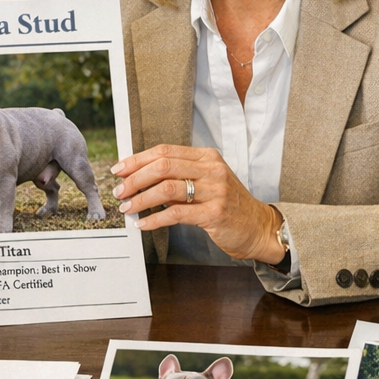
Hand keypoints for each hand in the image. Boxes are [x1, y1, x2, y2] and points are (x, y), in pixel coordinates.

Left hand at [110, 144, 284, 262]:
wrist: (258, 227)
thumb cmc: (229, 205)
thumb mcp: (207, 182)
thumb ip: (180, 177)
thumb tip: (141, 178)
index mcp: (207, 157)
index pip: (165, 151)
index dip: (138, 159)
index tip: (120, 170)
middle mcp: (211, 170)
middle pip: (163, 166)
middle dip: (135, 178)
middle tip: (120, 191)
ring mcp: (215, 191)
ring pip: (167, 188)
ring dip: (141, 198)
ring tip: (128, 207)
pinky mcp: (215, 213)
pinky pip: (176, 214)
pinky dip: (155, 219)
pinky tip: (144, 223)